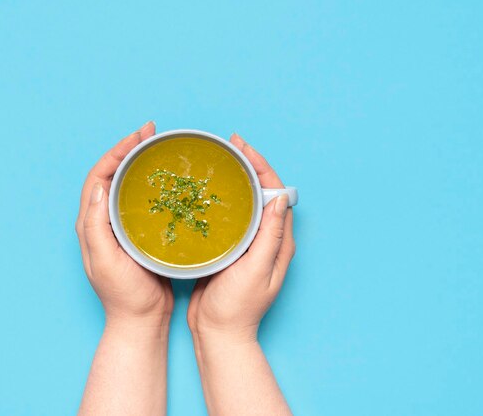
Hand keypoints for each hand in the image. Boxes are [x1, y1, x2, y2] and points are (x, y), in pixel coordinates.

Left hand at [76, 122, 173, 327]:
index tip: (138, 136)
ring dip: (140, 164)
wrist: (140, 320)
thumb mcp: (105, 260)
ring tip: (159, 147)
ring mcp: (121, 227)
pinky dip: (153, 185)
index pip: (98, 176)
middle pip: (112, 174)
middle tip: (151, 133)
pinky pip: (142, 201)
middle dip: (129, 150)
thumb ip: (96, 226)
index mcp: (91, 223)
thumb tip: (99, 188)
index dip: (116, 152)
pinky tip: (169, 180)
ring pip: (127, 185)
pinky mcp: (138, 234)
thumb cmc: (123, 294)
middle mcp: (103, 221)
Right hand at [187, 132, 295, 342]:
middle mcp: (265, 239)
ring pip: (243, 203)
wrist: (218, 334)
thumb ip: (269, 236)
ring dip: (233, 181)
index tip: (243, 148)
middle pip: (260, 193)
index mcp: (277, 241)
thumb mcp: (256, 270)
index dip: (261, 167)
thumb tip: (280, 197)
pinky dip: (218, 201)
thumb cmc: (238, 308)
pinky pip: (227, 218)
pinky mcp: (227, 250)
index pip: (275, 193)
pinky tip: (203, 193)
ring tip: (217, 163)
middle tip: (228, 148)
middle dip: (247, 167)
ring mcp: (246, 244)